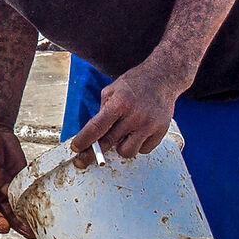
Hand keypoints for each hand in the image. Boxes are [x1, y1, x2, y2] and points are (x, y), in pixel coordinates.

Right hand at [0, 117, 33, 237]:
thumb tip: (7, 190)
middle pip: (4, 213)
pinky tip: (39, 211)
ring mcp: (7, 186)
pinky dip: (32, 204)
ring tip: (36, 230)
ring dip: (25, 219)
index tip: (3, 228)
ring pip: (16, 207)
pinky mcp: (20, 180)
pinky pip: (26, 194)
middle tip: (28, 233)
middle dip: (16, 224)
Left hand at [69, 58, 185, 160]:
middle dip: (92, 154)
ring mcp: (149, 125)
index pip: (97, 127)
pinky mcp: (160, 132)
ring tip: (123, 134)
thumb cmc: (134, 84)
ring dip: (120, 147)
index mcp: (120, 102)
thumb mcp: (112, 90)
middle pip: (109, 143)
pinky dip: (137, 145)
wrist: (163, 78)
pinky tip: (138, 132)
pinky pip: (143, 150)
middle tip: (81, 160)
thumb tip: (93, 134)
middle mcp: (135, 115)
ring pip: (127, 152)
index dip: (84, 140)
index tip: (75, 148)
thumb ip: (103, 111)